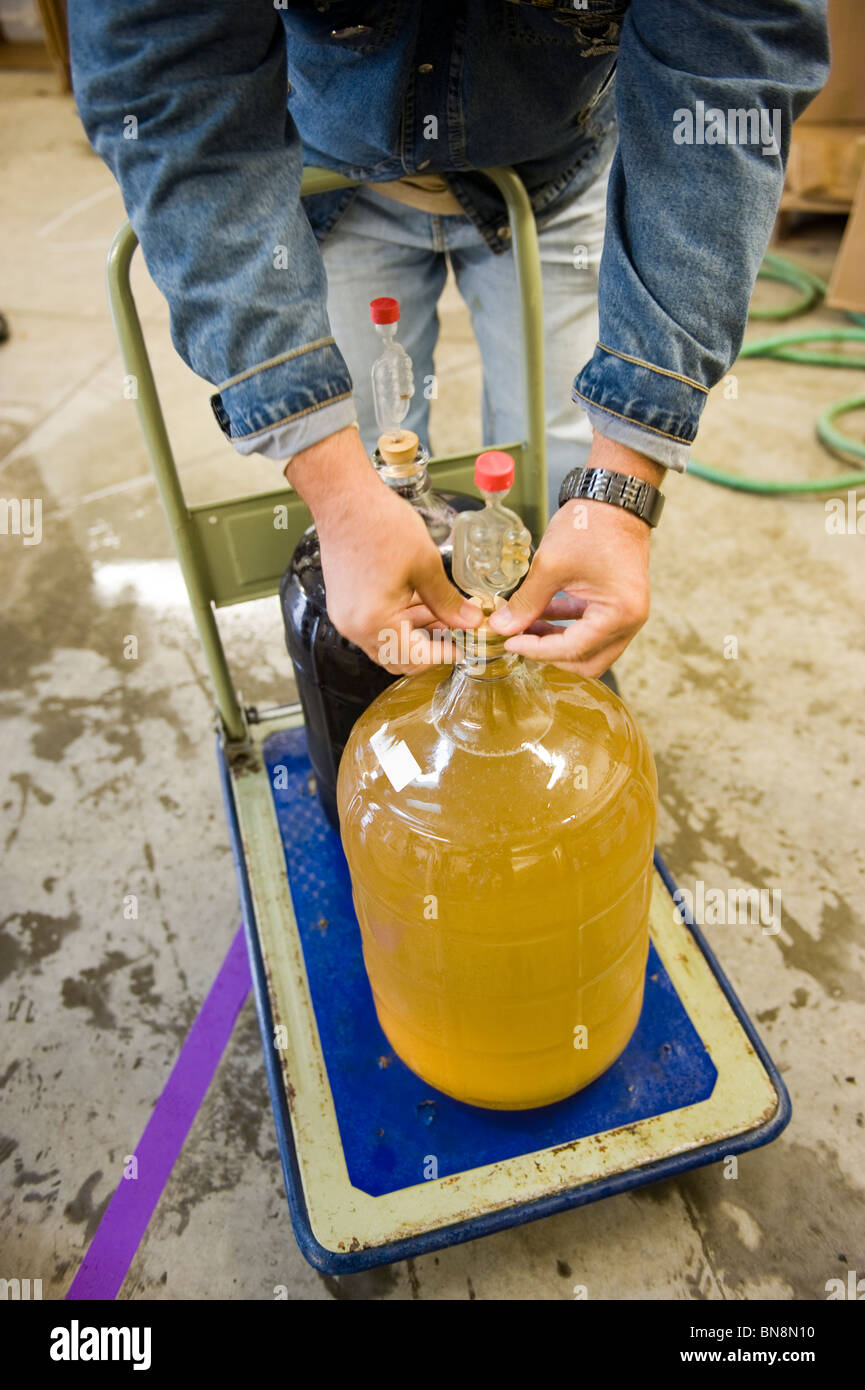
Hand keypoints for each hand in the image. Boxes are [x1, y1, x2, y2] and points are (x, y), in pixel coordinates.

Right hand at [284, 427, 480, 672]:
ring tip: (445, 612)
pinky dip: (400, 620)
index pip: (416, 659)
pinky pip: (375, 625)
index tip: (465, 645)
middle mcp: (355, 626)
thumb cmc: (379, 524)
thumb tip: (469, 622)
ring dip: (416, 633)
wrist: (345, 498)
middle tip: (457, 632)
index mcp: (374, 621)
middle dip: (430, 648)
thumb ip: (448, 601)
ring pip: (388, 642)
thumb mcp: (425, 565)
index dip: (445, 654)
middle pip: (398, 657)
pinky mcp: (346, 603)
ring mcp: (347, 616)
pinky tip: (421, 602)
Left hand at [487, 434, 661, 675]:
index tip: (508, 642)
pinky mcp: (618, 604)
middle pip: (586, 661)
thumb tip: (501, 627)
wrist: (615, 497)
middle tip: (518, 641)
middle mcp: (630, 621)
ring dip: (556, 642)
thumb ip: (525, 602)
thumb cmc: (590, 524)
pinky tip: (539, 615)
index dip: (536, 651)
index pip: (573, 650)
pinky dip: (566, 626)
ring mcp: (627, 614)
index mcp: (619, 614)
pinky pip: (590, 628)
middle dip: (549, 655)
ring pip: (588, 648)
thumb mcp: (550, 565)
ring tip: (523, 627)